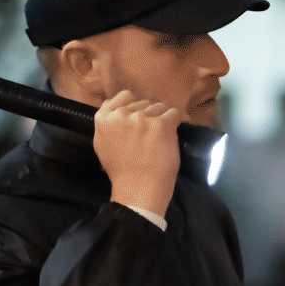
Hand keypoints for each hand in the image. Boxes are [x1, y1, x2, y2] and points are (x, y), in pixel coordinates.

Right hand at [93, 89, 180, 218]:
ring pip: (159, 107)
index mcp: (103, 119)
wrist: (138, 188)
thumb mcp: (103, 144)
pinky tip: (181, 124)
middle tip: (153, 131)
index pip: (123, 97)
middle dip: (149, 114)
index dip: (134, 104)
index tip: (141, 115)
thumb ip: (108, 125)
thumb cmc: (122, 171)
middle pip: (143, 103)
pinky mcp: (161, 124)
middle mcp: (121, 115)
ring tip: (164, 133)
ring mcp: (142, 118)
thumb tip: (116, 112)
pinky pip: (174, 113)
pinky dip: (180, 118)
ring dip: (163, 117)